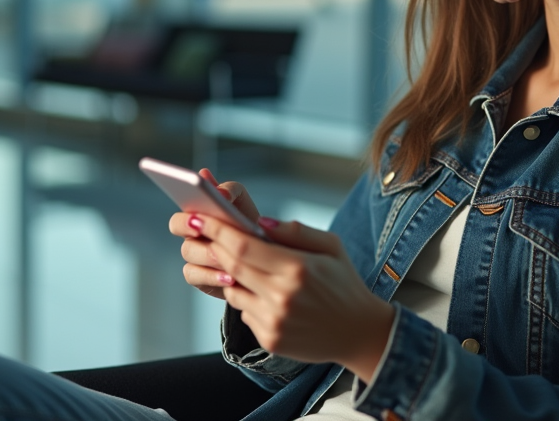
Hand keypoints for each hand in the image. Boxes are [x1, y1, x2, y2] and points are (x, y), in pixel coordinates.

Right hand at [168, 168, 259, 299]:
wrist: (264, 256)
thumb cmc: (250, 224)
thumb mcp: (242, 203)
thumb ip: (228, 190)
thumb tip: (211, 180)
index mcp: (199, 209)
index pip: (181, 200)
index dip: (184, 204)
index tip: (195, 212)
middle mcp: (192, 230)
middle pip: (176, 224)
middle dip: (186, 225)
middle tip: (199, 228)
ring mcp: (193, 253)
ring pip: (188, 251)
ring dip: (207, 253)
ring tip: (225, 257)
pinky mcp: (199, 276)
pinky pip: (194, 275)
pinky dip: (212, 277)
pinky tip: (230, 278)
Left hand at [199, 213, 395, 382]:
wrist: (359, 333)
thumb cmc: (344, 283)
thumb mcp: (331, 246)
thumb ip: (296, 232)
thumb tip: (260, 223)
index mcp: (297, 268)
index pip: (244, 246)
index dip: (217, 230)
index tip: (199, 218)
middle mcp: (282, 297)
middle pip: (232, 267)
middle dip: (214, 247)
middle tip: (200, 233)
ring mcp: (274, 321)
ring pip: (233, 292)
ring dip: (231, 276)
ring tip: (249, 269)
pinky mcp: (270, 340)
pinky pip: (244, 313)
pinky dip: (248, 300)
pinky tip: (269, 297)